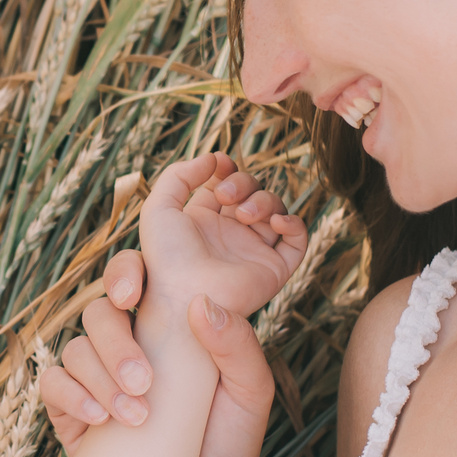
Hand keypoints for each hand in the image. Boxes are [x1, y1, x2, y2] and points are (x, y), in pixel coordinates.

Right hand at [42, 277, 276, 456]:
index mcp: (167, 323)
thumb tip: (202, 305)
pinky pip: (53, 385)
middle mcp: (128, 342)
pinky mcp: (72, 410)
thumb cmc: (231, 441)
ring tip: (135, 417)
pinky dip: (72, 396)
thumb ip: (238, 345)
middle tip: (145, 382)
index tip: (132, 297)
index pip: (137, 277)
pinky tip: (100, 419)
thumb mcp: (252, 392)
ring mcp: (97, 375)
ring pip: (75, 348)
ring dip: (101, 378)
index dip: (125, 272)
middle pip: (100, 312)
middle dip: (116, 343)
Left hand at [136, 153, 305, 316]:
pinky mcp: (274, 268)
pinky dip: (294, 223)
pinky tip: (276, 222)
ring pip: (276, 209)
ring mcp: (254, 249)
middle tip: (226, 197)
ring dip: (265, 201)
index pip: (226, 183)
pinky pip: (297, 240)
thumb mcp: (158, 207)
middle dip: (245, 183)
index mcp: (204, 219)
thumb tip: (214, 158)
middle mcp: (231, 233)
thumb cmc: (165, 257)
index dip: (227, 170)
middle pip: (253, 191)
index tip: (220, 166)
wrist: (183, 297)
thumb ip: (179, 175)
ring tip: (245, 215)